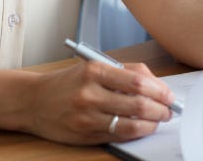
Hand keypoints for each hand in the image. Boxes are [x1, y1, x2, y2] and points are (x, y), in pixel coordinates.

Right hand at [27, 61, 176, 143]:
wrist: (34, 101)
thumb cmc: (67, 83)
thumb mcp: (94, 66)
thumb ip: (126, 72)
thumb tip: (157, 84)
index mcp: (94, 71)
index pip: (137, 82)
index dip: (159, 90)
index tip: (168, 95)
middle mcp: (90, 94)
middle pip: (138, 104)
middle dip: (161, 109)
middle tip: (169, 110)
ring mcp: (87, 117)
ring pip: (131, 124)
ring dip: (152, 123)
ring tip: (158, 120)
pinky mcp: (86, 135)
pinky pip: (119, 135)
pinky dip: (136, 132)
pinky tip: (142, 127)